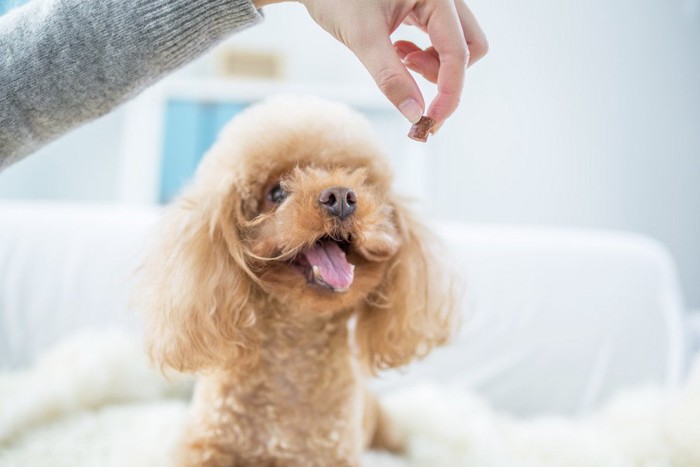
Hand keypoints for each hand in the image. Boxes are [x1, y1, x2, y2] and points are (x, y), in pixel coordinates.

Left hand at [254, 0, 487, 130]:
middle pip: (469, 48)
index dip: (449, 93)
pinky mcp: (422, 9)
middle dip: (445, 75)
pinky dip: (422, 55)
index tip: (430, 121)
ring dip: (432, 66)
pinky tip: (397, 52)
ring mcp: (433, 3)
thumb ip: (390, 76)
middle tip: (412, 81)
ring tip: (399, 61)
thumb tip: (415, 114)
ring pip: (455, 46)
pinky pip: (438, 40)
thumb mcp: (362, 37)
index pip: (459, 53)